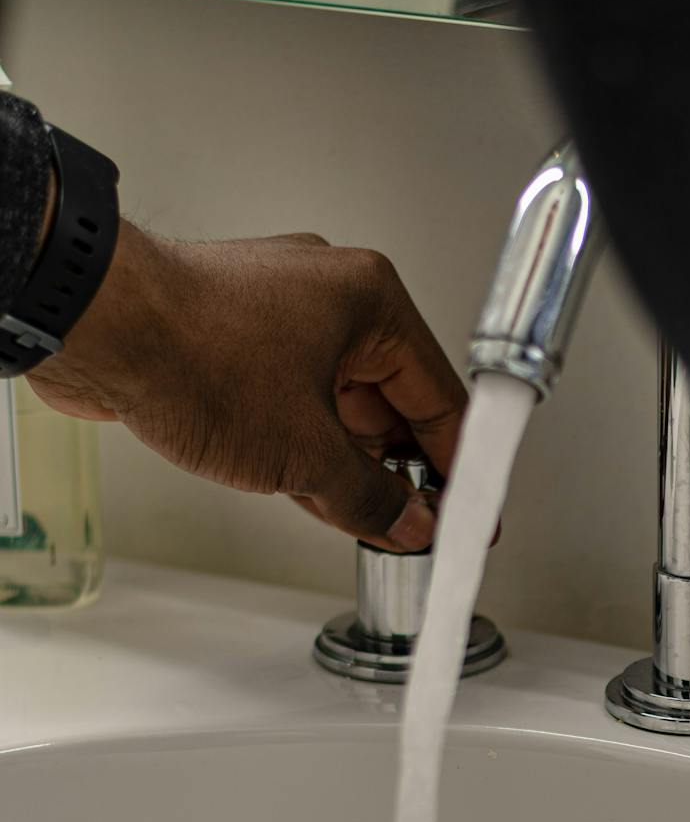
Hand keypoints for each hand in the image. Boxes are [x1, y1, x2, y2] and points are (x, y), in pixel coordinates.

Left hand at [27, 224, 464, 549]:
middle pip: (390, 401)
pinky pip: (290, 398)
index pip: (440, 395)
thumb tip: (404, 521)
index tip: (465, 510)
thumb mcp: (305, 453)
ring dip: (345, 464)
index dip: (458, 466)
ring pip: (337, 403)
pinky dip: (301, 443)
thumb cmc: (191, 349)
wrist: (93, 325)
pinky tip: (305, 490)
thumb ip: (369, 498)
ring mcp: (277, 313)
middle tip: (410, 526)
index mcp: (370, 301)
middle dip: (397, 471)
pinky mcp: (233, 333)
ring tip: (356, 518)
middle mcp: (329, 296)